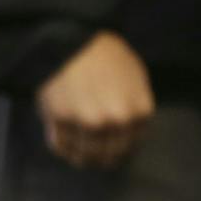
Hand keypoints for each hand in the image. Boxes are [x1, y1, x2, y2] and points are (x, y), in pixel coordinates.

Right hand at [34, 32, 153, 169]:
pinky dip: (63, 149)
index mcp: (139, 112)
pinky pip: (61, 145)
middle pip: (110, 154)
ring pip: (85, 154)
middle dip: (104, 159)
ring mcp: (88, 123)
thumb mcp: (135, 76)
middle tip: (97, 160)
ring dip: (82, 158)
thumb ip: (136, 105)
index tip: (116, 153)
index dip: (123, 151)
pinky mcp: (61, 121)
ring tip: (79, 157)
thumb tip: (132, 129)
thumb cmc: (107, 54)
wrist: (73, 40)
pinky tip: (65, 147)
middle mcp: (116, 122)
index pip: (133, 144)